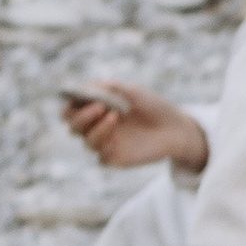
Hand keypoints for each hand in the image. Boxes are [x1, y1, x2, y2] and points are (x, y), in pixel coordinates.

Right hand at [63, 82, 206, 174]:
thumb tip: (86, 87)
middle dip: (82, 116)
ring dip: (97, 129)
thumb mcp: (134, 92)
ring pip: (86, 141)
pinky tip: (115, 140)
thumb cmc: (154, 106)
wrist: (176, 127)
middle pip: (73, 125)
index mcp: (96, 108)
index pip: (70, 109)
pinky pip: (100, 157)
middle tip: (100, 107)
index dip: (70, 104)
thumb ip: (111, 89)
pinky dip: (104, 147)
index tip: (79, 97)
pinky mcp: (115, 158)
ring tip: (115, 117)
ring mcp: (105, 142)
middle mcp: (96, 126)